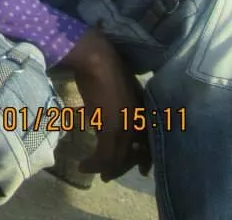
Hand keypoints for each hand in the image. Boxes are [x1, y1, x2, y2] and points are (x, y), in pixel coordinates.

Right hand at [59, 29, 151, 181]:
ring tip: (90, 170)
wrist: (96, 57)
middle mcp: (140, 120)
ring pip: (119, 157)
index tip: (142, 169)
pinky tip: (83, 164)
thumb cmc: (103, 64)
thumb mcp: (119, 85)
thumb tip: (110, 107)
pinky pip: (105, 155)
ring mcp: (127, 125)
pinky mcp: (111, 128)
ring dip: (104, 168)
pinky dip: (95, 164)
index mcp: (144, 109)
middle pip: (133, 153)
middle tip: (107, 175)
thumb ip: (121, 100)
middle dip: (120, 166)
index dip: (144, 158)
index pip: (148, 141)